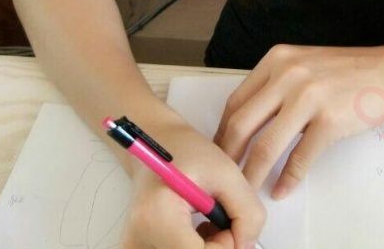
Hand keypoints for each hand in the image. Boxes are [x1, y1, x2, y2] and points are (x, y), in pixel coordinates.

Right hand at [119, 118, 264, 248]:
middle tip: (220, 221)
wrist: (157, 145)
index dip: (225, 246)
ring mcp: (135, 246)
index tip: (229, 223)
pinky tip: (195, 232)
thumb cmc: (189, 152)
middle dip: (217, 248)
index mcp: (158, 216)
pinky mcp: (137, 247)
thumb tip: (247, 247)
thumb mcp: (228, 173)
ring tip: (207, 221)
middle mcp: (139, 238)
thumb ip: (247, 214)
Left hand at [213, 43, 383, 198]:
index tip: (219, 151)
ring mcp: (308, 97)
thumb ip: (276, 84)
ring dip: (252, 175)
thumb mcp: (304, 63)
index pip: (236, 101)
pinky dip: (288, 179)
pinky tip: (283, 189)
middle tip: (224, 177)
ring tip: (247, 190)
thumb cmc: (349, 71)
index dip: (222, 132)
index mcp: (277, 59)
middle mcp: (288, 74)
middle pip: (242, 125)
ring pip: (265, 146)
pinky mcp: (329, 120)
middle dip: (228, 157)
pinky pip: (299, 158)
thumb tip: (250, 120)